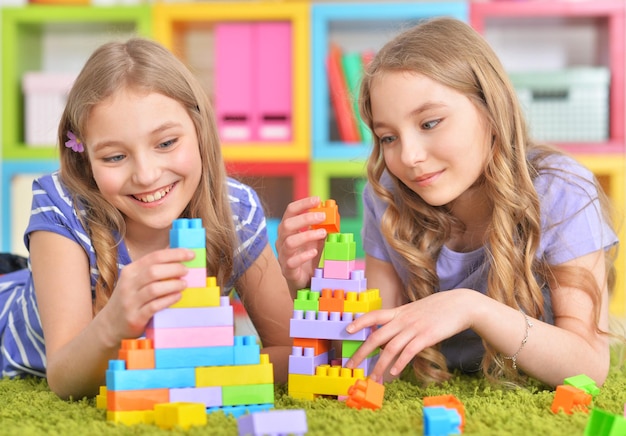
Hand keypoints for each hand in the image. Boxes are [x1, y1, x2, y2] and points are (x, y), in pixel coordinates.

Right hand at [102, 248, 194, 341]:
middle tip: (187, 271)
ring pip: (154, 289)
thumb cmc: (130, 299)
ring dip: (173, 285)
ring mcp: (130, 301)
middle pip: (154, 271)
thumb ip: (152, 269)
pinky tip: (178, 296)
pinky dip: (169, 300)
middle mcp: (128, 284)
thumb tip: (178, 256)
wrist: (110, 325)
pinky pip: (154, 306)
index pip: (154, 256)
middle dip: (175, 269)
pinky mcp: (135, 317)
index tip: (190, 254)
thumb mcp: (135, 281)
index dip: (175, 254)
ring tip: (184, 284)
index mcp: (130, 271)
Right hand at [276, 196, 327, 293]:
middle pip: (287, 225)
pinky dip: (304, 255)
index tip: (317, 199)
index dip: (303, 204)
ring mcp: (283, 255)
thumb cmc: (308, 256)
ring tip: (323, 233)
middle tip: (323, 217)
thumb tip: (332, 216)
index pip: (290, 211)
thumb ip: (321, 228)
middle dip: (305, 219)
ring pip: (289, 242)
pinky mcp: (287, 269)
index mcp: (287, 229)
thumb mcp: (316, 240)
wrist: (303, 280)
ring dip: (307, 235)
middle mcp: (282, 240)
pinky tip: (315, 252)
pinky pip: (292, 261)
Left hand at [345, 289, 473, 381]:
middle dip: (361, 352)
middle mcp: (403, 319)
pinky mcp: (426, 337)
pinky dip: (400, 363)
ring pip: (390, 348)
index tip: (348, 330)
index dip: (360, 322)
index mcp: (400, 311)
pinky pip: (409, 351)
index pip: (374, 315)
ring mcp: (414, 328)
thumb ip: (404, 319)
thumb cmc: (440, 308)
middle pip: (376, 336)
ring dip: (380, 365)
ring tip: (373, 378)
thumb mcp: (417, 309)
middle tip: (351, 366)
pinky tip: (394, 372)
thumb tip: (393, 331)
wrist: (461, 304)